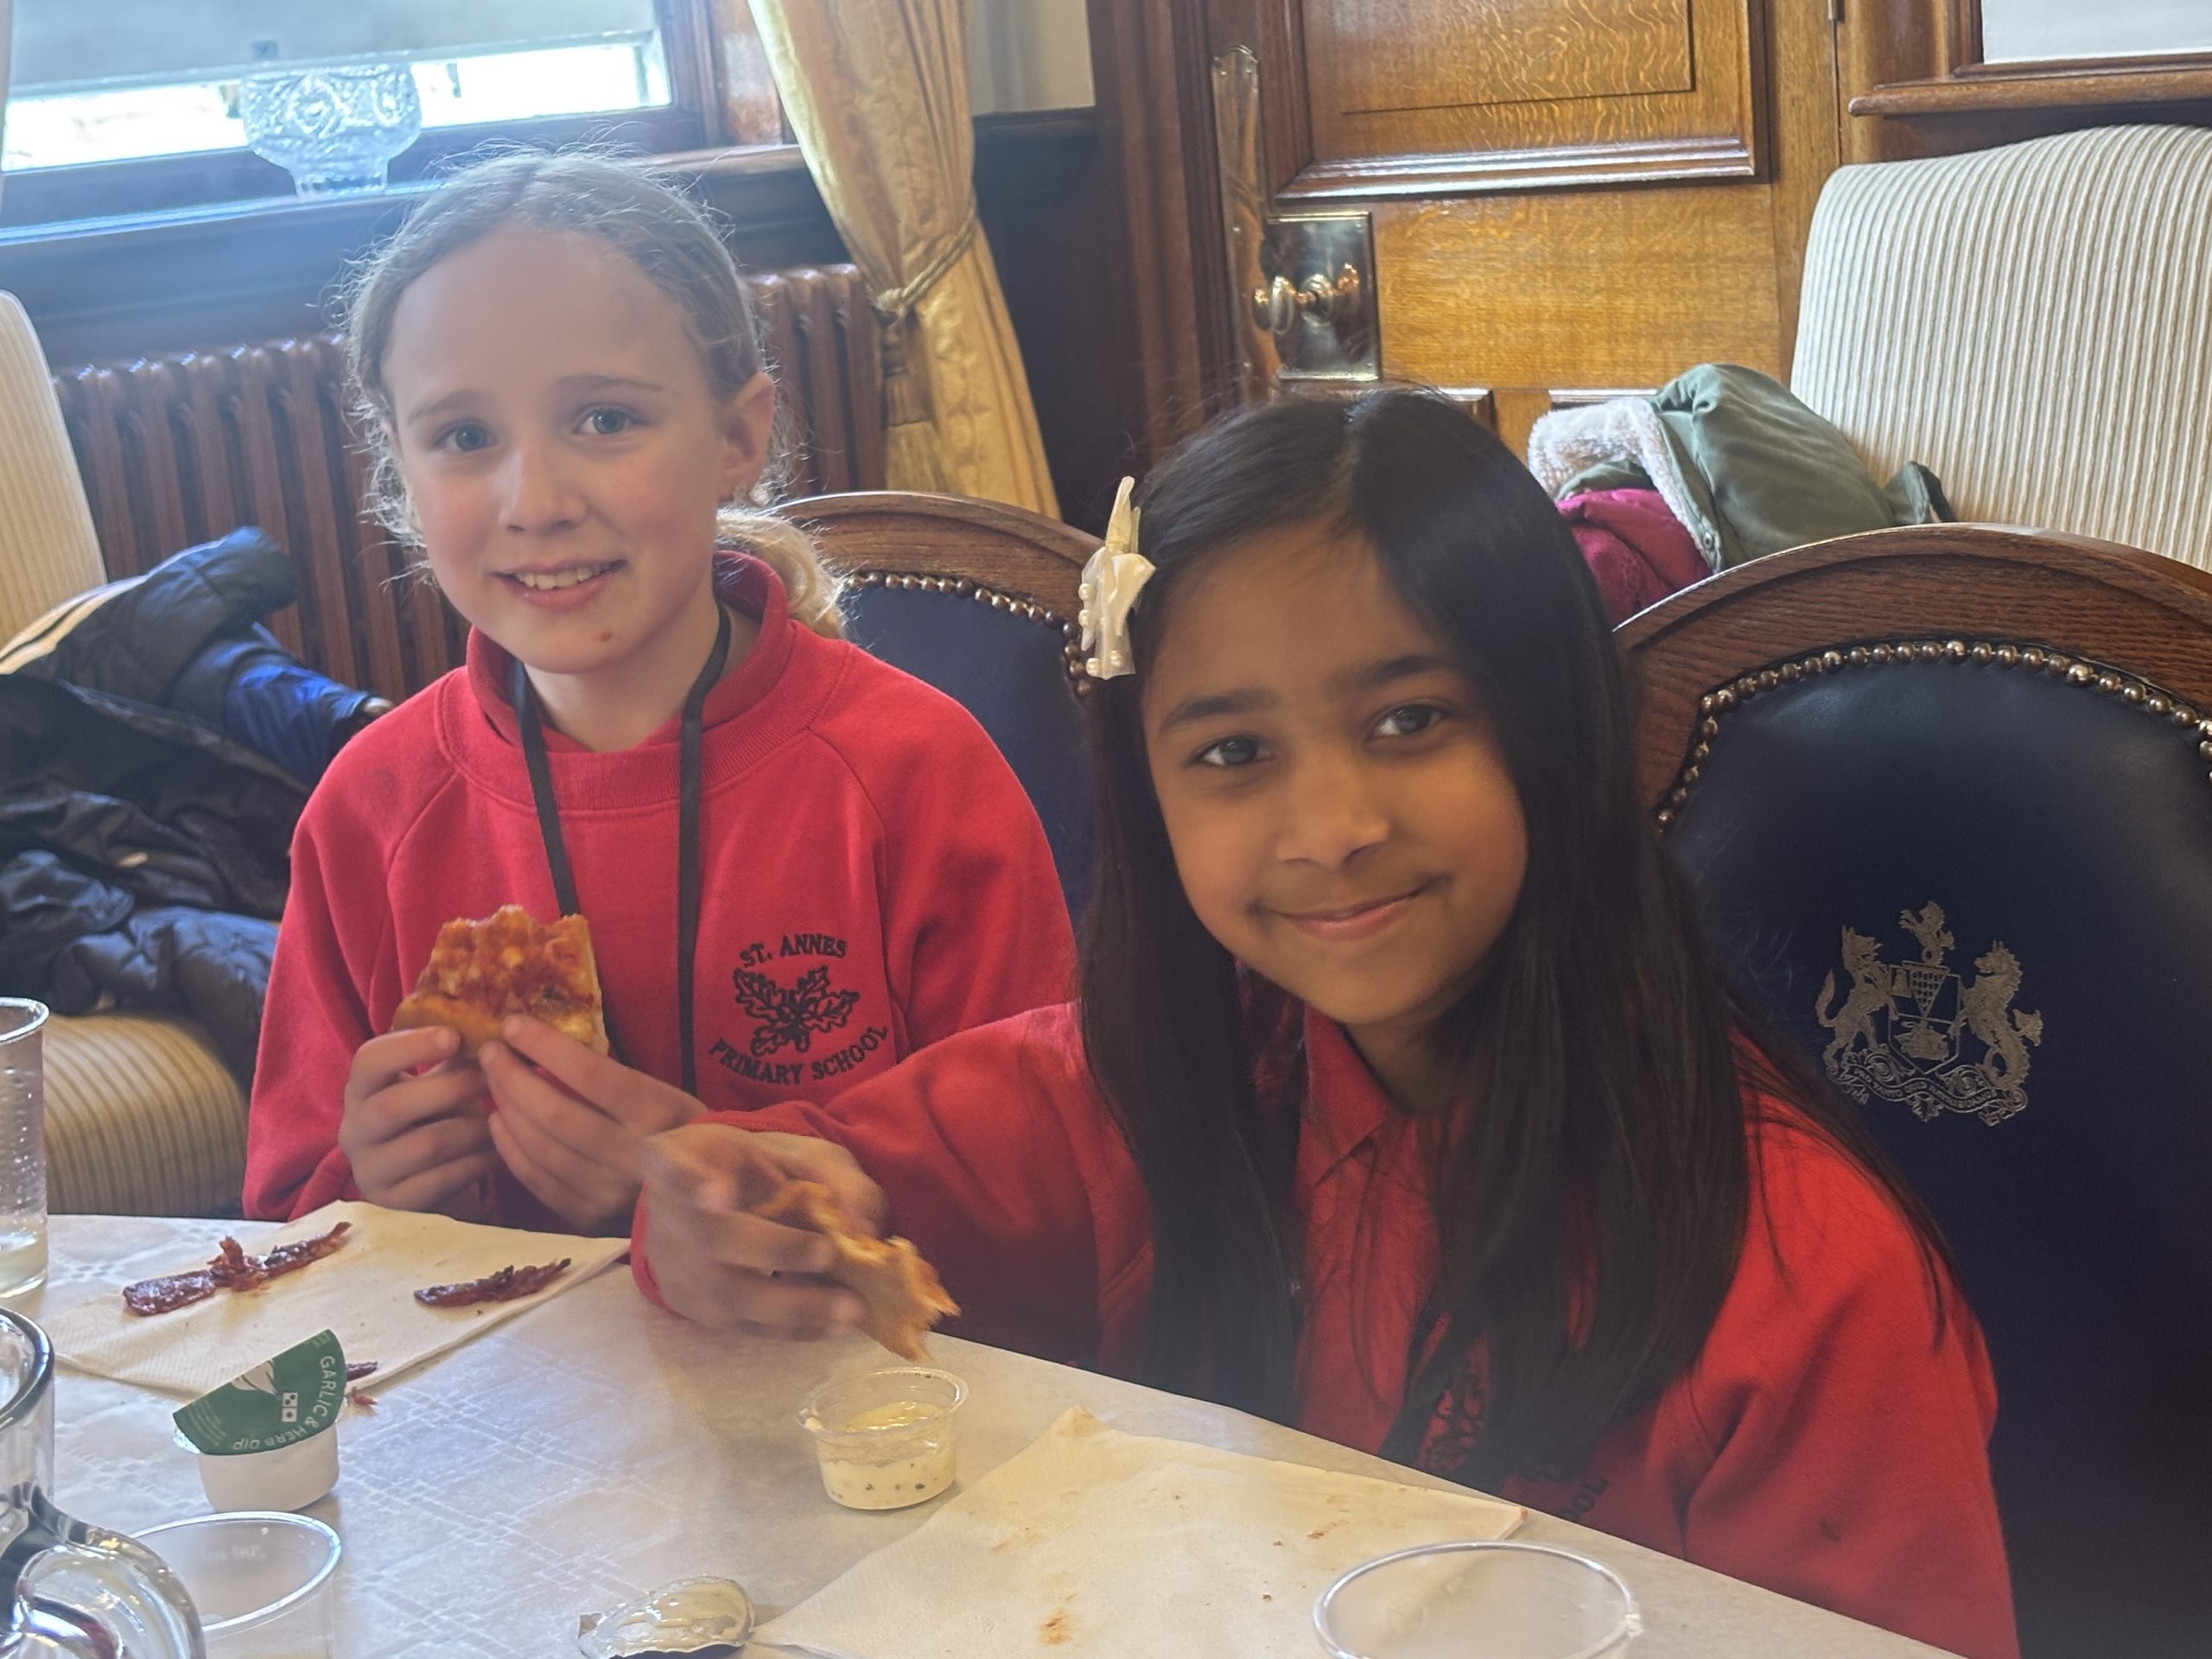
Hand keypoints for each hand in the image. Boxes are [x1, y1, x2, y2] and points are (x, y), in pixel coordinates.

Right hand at [340, 1027, 495, 1215]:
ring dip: (473, 1129)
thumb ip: (454, 1057)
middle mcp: (354, 1130)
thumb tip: (499, 1024)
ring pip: (426, 1145)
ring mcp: (370, 1171)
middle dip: (451, 1089)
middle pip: (394, 1105)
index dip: (410, 1045)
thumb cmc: (435, 1118)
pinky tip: (500, 1151)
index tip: (454, 1036)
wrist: (428, 1183)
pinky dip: (477, 1163)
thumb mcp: (437, 1082)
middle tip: (492, 1079)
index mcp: (361, 1090)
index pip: (368, 1060)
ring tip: (504, 1118)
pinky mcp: (394, 1204)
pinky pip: (440, 1180)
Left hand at [477, 1017, 704, 1234]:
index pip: (589, 1074)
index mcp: (659, 1114)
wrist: (704, 1201)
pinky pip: (538, 1181)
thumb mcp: (667, 1096)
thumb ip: (615, 1080)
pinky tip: (499, 1124)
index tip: (512, 1024)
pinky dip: (511, 1150)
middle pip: (554, 1112)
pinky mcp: (589, 1218)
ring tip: (490, 1083)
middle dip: (512, 1077)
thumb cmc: (682, 1132)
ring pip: (540, 1147)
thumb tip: (547, 1052)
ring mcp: (608, 1193)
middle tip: (489, 1052)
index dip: (544, 1046)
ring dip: (506, 1110)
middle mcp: (633, 1156)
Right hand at [637, 1122, 884, 1336]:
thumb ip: (838, 1180)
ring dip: (791, 1306)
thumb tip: (864, 1230)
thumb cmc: (760, 1172)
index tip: (717, 1196)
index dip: (689, 1181)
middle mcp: (666, 1214)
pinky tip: (832, 1326)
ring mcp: (672, 1267)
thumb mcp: (799, 1153)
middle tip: (829, 1254)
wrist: (716, 1200)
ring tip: (848, 1310)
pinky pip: (739, 1324)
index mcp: (682, 1157)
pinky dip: (791, 1327)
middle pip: (709, 1237)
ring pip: (724, 1295)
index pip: (669, 1164)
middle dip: (774, 1249)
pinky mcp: (692, 1309)